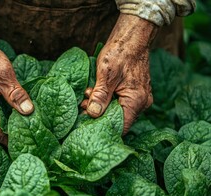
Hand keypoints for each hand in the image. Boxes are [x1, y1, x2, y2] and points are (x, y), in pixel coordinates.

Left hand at [82, 14, 157, 133]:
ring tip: (88, 94)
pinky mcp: (134, 93)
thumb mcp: (105, 74)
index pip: (120, 127)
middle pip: (118, 120)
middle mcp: (141, 103)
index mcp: (136, 101)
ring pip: (117, 111)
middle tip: (83, 104)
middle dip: (98, 114)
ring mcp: (139, 99)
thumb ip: (100, 96)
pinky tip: (95, 91)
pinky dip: (107, 100)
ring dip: (101, 106)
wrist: (132, 37)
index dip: (102, 127)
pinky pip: (120, 103)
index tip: (86, 123)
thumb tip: (92, 114)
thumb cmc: (120, 52)